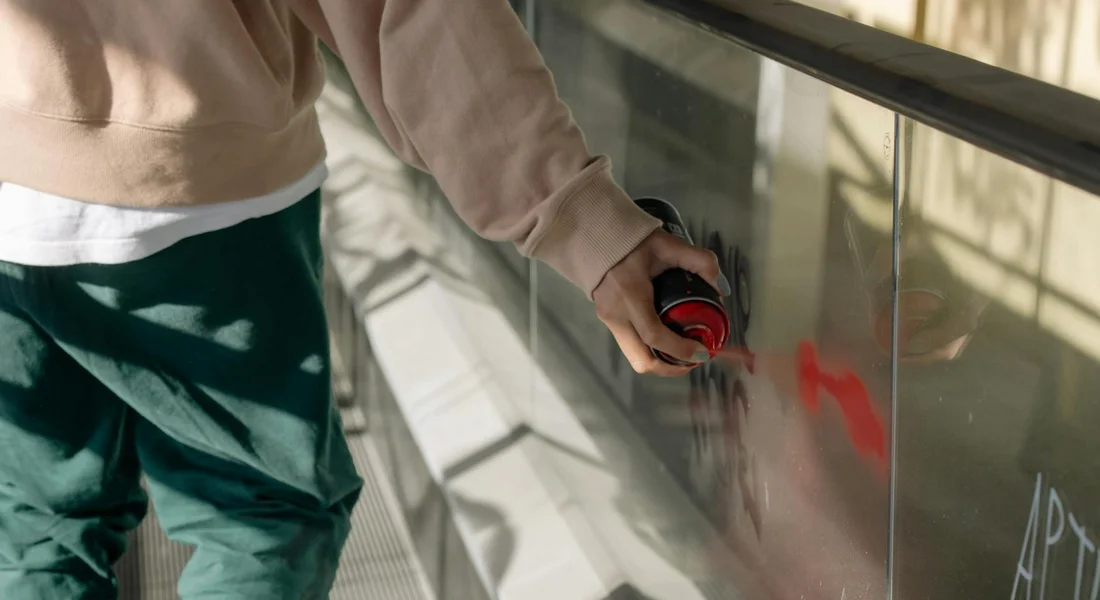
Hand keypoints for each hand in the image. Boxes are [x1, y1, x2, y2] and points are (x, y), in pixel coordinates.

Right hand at [593, 229, 729, 376]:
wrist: (593, 235)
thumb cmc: (632, 240)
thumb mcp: (668, 244)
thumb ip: (699, 261)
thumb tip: (722, 288)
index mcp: (630, 295)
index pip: (654, 335)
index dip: (680, 350)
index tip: (703, 352)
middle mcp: (616, 314)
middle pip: (641, 360)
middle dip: (670, 369)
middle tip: (694, 361)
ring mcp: (608, 320)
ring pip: (635, 357)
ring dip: (661, 362)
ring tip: (684, 354)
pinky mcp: (607, 321)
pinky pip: (630, 345)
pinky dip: (651, 350)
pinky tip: (667, 341)